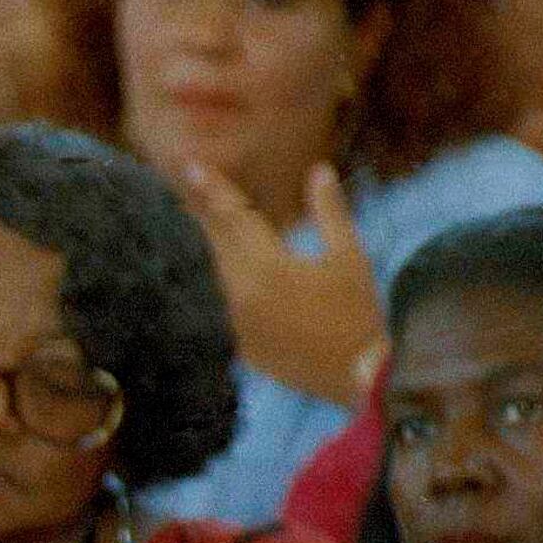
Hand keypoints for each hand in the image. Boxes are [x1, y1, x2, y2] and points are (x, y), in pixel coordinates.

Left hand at [177, 160, 380, 405]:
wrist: (357, 376)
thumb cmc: (358, 312)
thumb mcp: (349, 257)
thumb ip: (329, 212)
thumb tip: (319, 171)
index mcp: (268, 266)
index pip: (232, 217)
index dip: (212, 189)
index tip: (189, 166)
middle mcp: (242, 294)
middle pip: (215, 242)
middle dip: (202, 213)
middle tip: (184, 185)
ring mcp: (236, 322)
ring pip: (217, 272)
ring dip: (211, 245)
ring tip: (198, 220)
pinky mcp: (239, 343)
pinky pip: (225, 304)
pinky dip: (224, 282)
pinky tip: (223, 271)